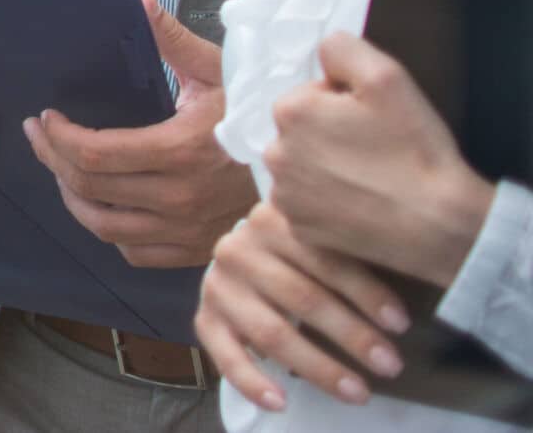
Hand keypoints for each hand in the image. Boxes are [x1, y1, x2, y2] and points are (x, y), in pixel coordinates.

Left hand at [23, 0, 254, 267]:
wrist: (309, 163)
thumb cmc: (259, 111)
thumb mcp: (219, 69)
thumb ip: (171, 37)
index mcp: (180, 151)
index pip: (93, 154)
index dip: (58, 137)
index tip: (46, 117)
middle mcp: (180, 198)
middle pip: (89, 189)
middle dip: (52, 159)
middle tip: (42, 136)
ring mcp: (188, 231)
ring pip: (104, 228)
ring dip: (72, 198)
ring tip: (60, 169)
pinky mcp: (196, 250)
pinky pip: (134, 251)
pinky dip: (109, 231)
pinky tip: (104, 204)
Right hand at [196, 199, 410, 412]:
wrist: (243, 254)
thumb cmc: (301, 251)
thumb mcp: (320, 234)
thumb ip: (350, 246)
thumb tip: (418, 266)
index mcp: (271, 220)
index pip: (324, 257)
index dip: (365, 291)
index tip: (402, 324)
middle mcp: (238, 249)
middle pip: (300, 297)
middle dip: (351, 335)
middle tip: (391, 365)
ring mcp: (218, 286)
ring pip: (271, 331)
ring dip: (318, 366)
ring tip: (359, 392)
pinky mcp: (205, 319)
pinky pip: (225, 356)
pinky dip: (252, 382)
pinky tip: (280, 403)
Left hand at [264, 32, 495, 287]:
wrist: (438, 224)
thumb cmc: (413, 149)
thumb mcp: (386, 77)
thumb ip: (343, 48)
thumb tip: (323, 53)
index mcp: (290, 111)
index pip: (310, 94)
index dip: (343, 104)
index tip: (372, 122)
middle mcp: (274, 153)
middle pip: (301, 131)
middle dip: (330, 133)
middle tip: (374, 150)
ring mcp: (284, 195)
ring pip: (302, 166)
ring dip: (326, 166)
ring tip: (369, 178)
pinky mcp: (299, 227)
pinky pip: (307, 203)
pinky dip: (327, 201)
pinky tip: (360, 203)